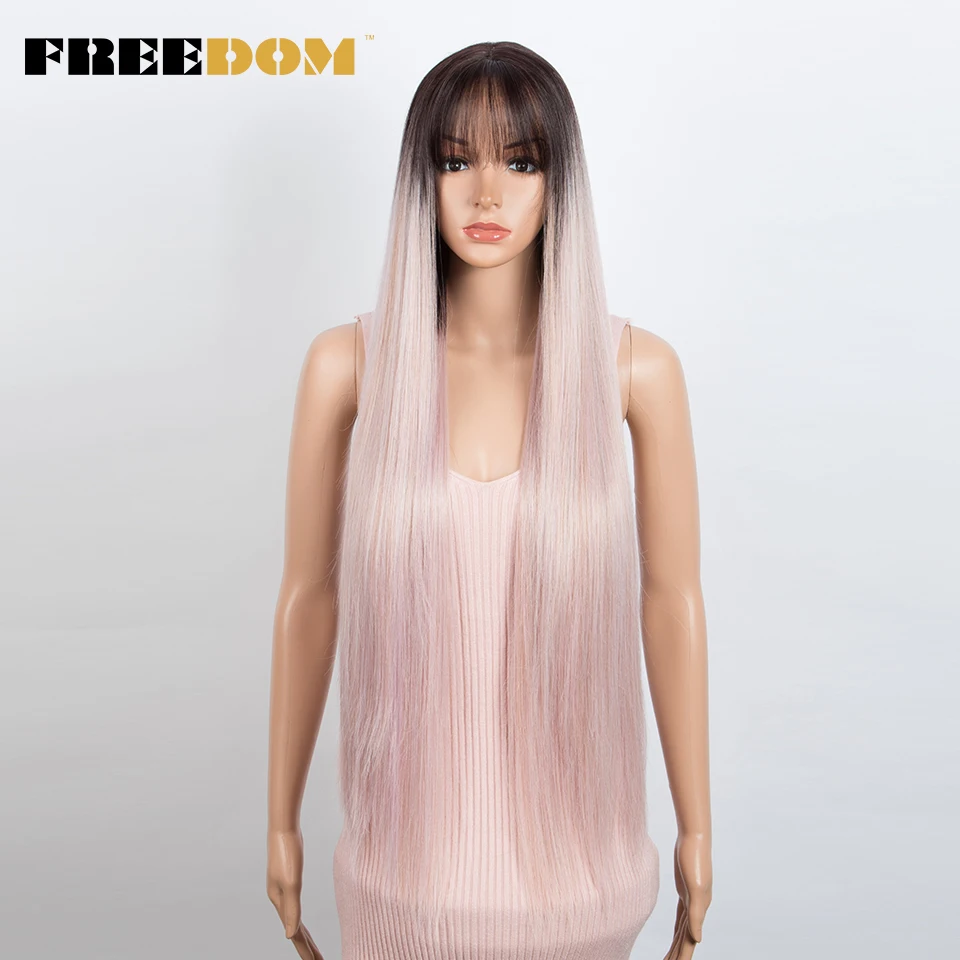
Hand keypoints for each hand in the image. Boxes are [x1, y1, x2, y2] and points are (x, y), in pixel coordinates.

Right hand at [267, 827, 323, 958]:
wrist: (283, 827)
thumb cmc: (288, 852)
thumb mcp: (292, 882)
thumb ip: (291, 909)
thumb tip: (290, 936)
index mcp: (279, 901)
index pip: (294, 933)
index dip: (305, 949)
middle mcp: (279, 899)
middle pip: (294, 930)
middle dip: (305, 948)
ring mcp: (282, 890)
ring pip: (294, 919)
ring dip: (303, 936)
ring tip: (312, 949)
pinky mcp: (287, 880)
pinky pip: (294, 907)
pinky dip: (298, 919)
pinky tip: (299, 922)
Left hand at [662, 831, 711, 959]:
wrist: (694, 836)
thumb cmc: (694, 859)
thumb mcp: (695, 888)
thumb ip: (696, 914)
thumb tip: (697, 940)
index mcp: (699, 910)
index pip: (690, 941)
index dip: (682, 956)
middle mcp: (697, 908)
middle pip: (686, 939)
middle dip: (678, 955)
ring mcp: (691, 899)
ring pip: (683, 929)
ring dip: (678, 945)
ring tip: (669, 959)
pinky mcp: (684, 890)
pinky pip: (681, 916)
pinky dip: (679, 929)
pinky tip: (677, 935)